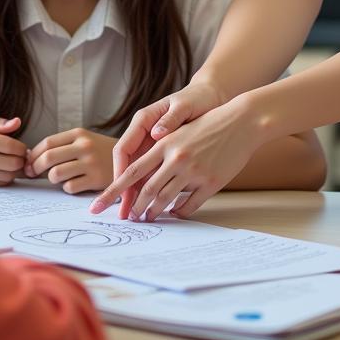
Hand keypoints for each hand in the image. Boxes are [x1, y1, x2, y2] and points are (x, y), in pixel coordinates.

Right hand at [0, 115, 26, 185]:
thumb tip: (18, 122)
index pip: (9, 146)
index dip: (21, 147)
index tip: (22, 146)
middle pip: (11, 163)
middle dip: (21, 159)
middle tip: (20, 154)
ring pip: (7, 175)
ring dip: (15, 169)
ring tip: (12, 160)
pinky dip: (6, 177)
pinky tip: (3, 168)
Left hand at [24, 129, 117, 193]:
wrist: (132, 160)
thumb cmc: (101, 152)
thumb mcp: (85, 140)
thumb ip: (62, 146)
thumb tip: (30, 157)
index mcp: (79, 133)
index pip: (47, 143)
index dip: (33, 155)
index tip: (27, 163)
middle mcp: (84, 146)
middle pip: (48, 158)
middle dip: (35, 168)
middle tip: (33, 174)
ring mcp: (91, 163)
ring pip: (56, 174)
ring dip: (52, 179)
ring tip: (59, 179)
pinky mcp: (96, 179)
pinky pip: (69, 187)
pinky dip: (67, 188)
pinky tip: (75, 184)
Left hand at [90, 96, 259, 220]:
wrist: (241, 121)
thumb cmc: (208, 123)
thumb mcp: (179, 132)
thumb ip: (161, 152)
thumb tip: (144, 177)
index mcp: (164, 144)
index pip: (132, 172)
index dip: (113, 191)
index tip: (98, 206)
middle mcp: (176, 158)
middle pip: (147, 190)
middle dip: (134, 207)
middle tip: (127, 217)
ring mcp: (194, 171)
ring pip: (166, 199)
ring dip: (154, 212)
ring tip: (148, 218)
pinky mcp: (211, 182)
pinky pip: (190, 205)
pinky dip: (179, 212)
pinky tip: (175, 213)